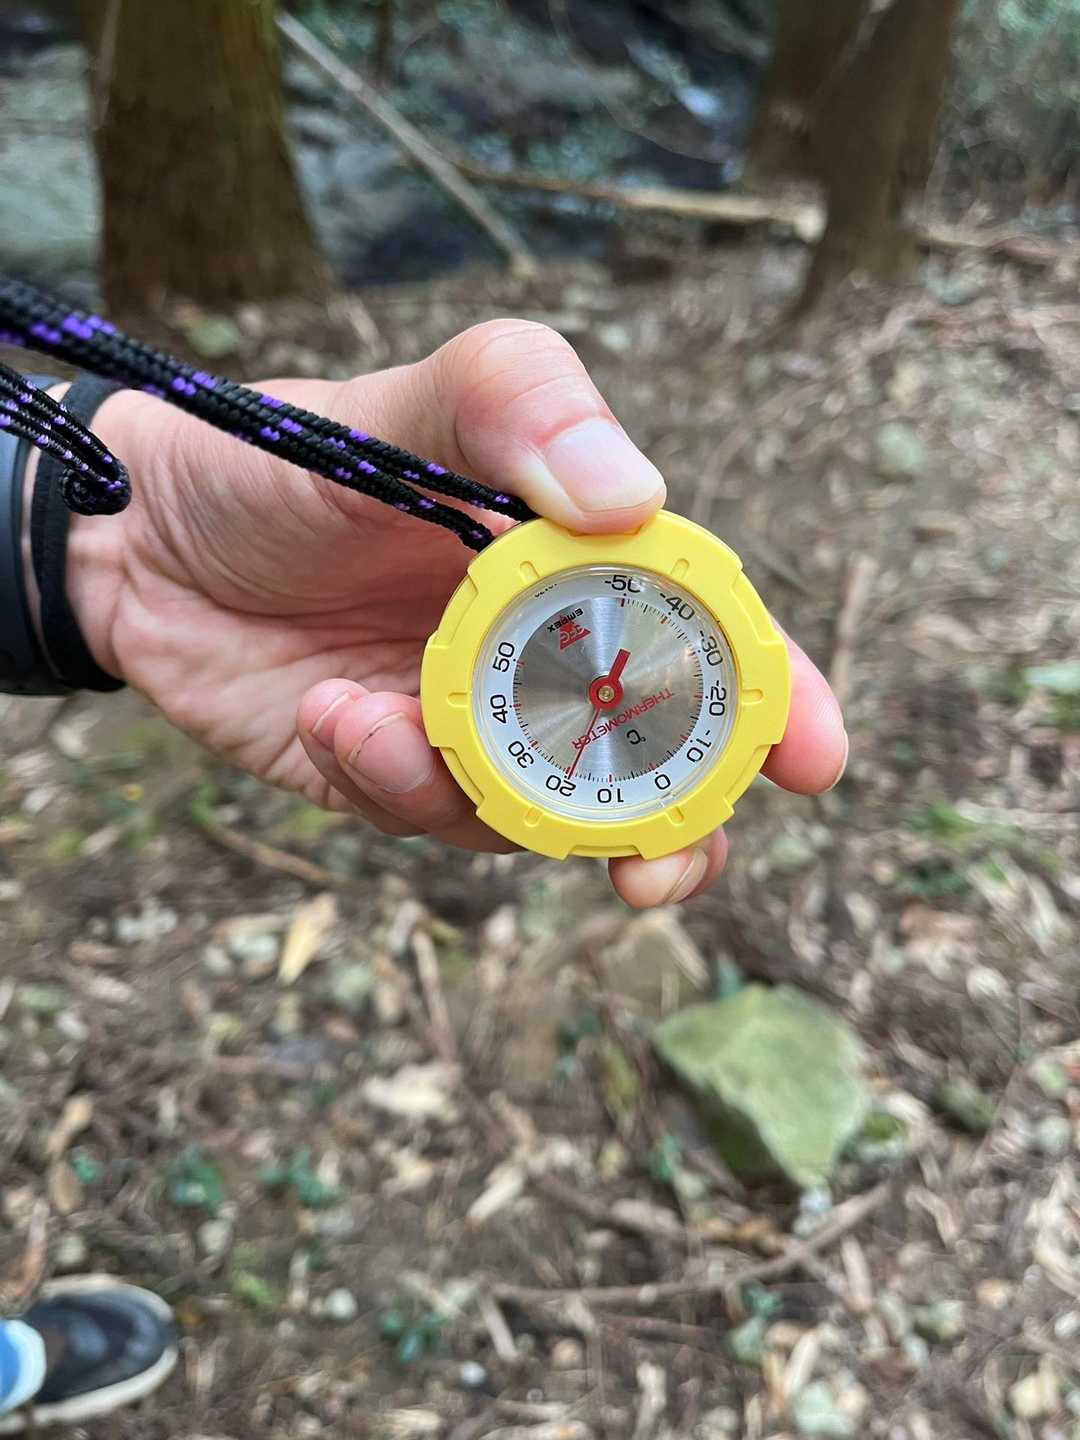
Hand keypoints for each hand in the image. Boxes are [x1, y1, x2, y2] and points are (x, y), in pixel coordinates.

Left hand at [76, 320, 846, 906]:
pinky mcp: (390, 780)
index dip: (772, 701)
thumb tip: (638, 498)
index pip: (708, 640)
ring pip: (545, 820)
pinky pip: (429, 819)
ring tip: (382, 727)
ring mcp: (471, 729)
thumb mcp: (407, 399)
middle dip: (678, 832)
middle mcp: (543, 658)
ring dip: (488, 803)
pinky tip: (330, 716)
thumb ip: (517, 405)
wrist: (136, 536)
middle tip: (654, 871)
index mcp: (581, 568)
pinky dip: (392, 783)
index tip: (814, 758)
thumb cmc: (286, 456)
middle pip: (655, 768)